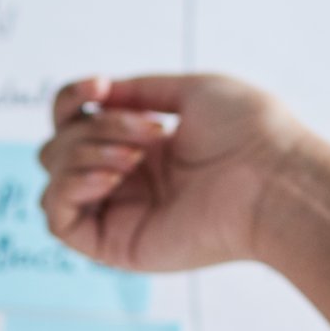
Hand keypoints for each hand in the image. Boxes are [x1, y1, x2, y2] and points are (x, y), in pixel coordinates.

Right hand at [37, 72, 306, 273]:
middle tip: (149, 131)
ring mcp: (119, 212)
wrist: (274, 179)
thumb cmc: (249, 132)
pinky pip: (57, 218)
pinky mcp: (114, 245)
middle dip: (93, 127)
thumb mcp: (191, 90)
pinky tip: (113, 177)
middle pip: (59, 146)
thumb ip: (137, 90)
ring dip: (84, 153)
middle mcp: (126, 180)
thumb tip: (96, 94)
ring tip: (136, 157)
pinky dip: (71, 187)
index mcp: (142, 146)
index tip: (98, 85)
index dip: (72, 98)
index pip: (75, 122)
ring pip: (54, 176)